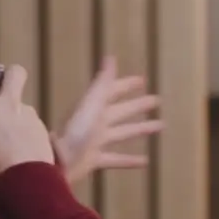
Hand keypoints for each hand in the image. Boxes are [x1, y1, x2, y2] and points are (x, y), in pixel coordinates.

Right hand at [0, 45, 54, 191]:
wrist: (29, 191)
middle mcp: (8, 105)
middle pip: (15, 71)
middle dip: (8, 74)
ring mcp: (29, 117)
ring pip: (23, 104)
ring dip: (15, 114)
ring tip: (5, 139)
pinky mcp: (43, 133)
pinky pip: (32, 127)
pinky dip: (26, 135)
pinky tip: (19, 154)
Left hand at [54, 56, 163, 183]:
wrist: (59, 159)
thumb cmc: (76, 131)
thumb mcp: (92, 104)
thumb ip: (103, 83)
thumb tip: (110, 57)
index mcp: (95, 106)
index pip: (113, 90)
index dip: (127, 84)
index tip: (143, 80)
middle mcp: (96, 122)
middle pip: (121, 111)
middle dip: (138, 105)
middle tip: (156, 101)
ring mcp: (96, 141)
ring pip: (123, 133)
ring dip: (140, 129)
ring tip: (160, 126)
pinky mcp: (95, 159)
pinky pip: (116, 158)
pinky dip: (130, 160)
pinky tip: (146, 162)